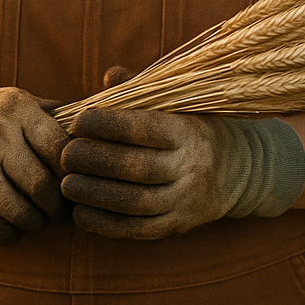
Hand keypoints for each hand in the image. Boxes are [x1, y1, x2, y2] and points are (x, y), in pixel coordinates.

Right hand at [0, 84, 68, 244]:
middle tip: (57, 210)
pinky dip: (9, 235)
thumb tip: (96, 134)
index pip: (61, 148)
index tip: (73, 182)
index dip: (73, 173)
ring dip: (34, 223)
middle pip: (43, 185)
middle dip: (56, 207)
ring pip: (21, 211)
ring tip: (35, 218)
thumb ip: (52, 115)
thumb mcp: (13, 102)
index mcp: (16, 106)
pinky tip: (10, 226)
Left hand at [60, 109, 304, 238]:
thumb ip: (143, 89)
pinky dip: (106, 225)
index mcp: (188, 131)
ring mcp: (187, 200)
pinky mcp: (180, 225)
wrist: (240, 170)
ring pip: (136, 202)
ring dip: (96, 195)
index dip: (107, 124)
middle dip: (95, 161)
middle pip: (136, 167)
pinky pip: (139, 229)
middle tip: (64, 155)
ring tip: (66, 185)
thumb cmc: (195, 127)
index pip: (144, 127)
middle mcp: (191, 166)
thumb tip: (110, 75)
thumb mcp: (180, 103)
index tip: (77, 121)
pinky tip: (81, 214)